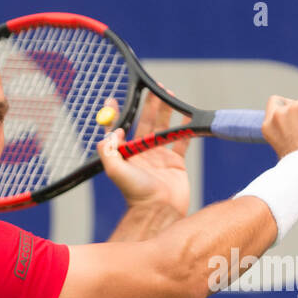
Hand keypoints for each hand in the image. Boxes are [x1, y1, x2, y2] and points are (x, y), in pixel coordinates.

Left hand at [96, 93, 190, 216]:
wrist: (159, 210)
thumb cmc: (135, 193)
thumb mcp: (114, 171)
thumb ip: (109, 149)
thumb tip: (114, 130)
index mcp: (127, 154)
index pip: (120, 129)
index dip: (118, 114)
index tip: (114, 99)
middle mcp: (143, 153)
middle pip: (145, 122)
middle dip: (149, 104)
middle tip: (154, 88)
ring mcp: (160, 156)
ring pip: (164, 127)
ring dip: (166, 111)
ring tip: (169, 94)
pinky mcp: (177, 163)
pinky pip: (182, 140)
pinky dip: (185, 128)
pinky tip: (188, 115)